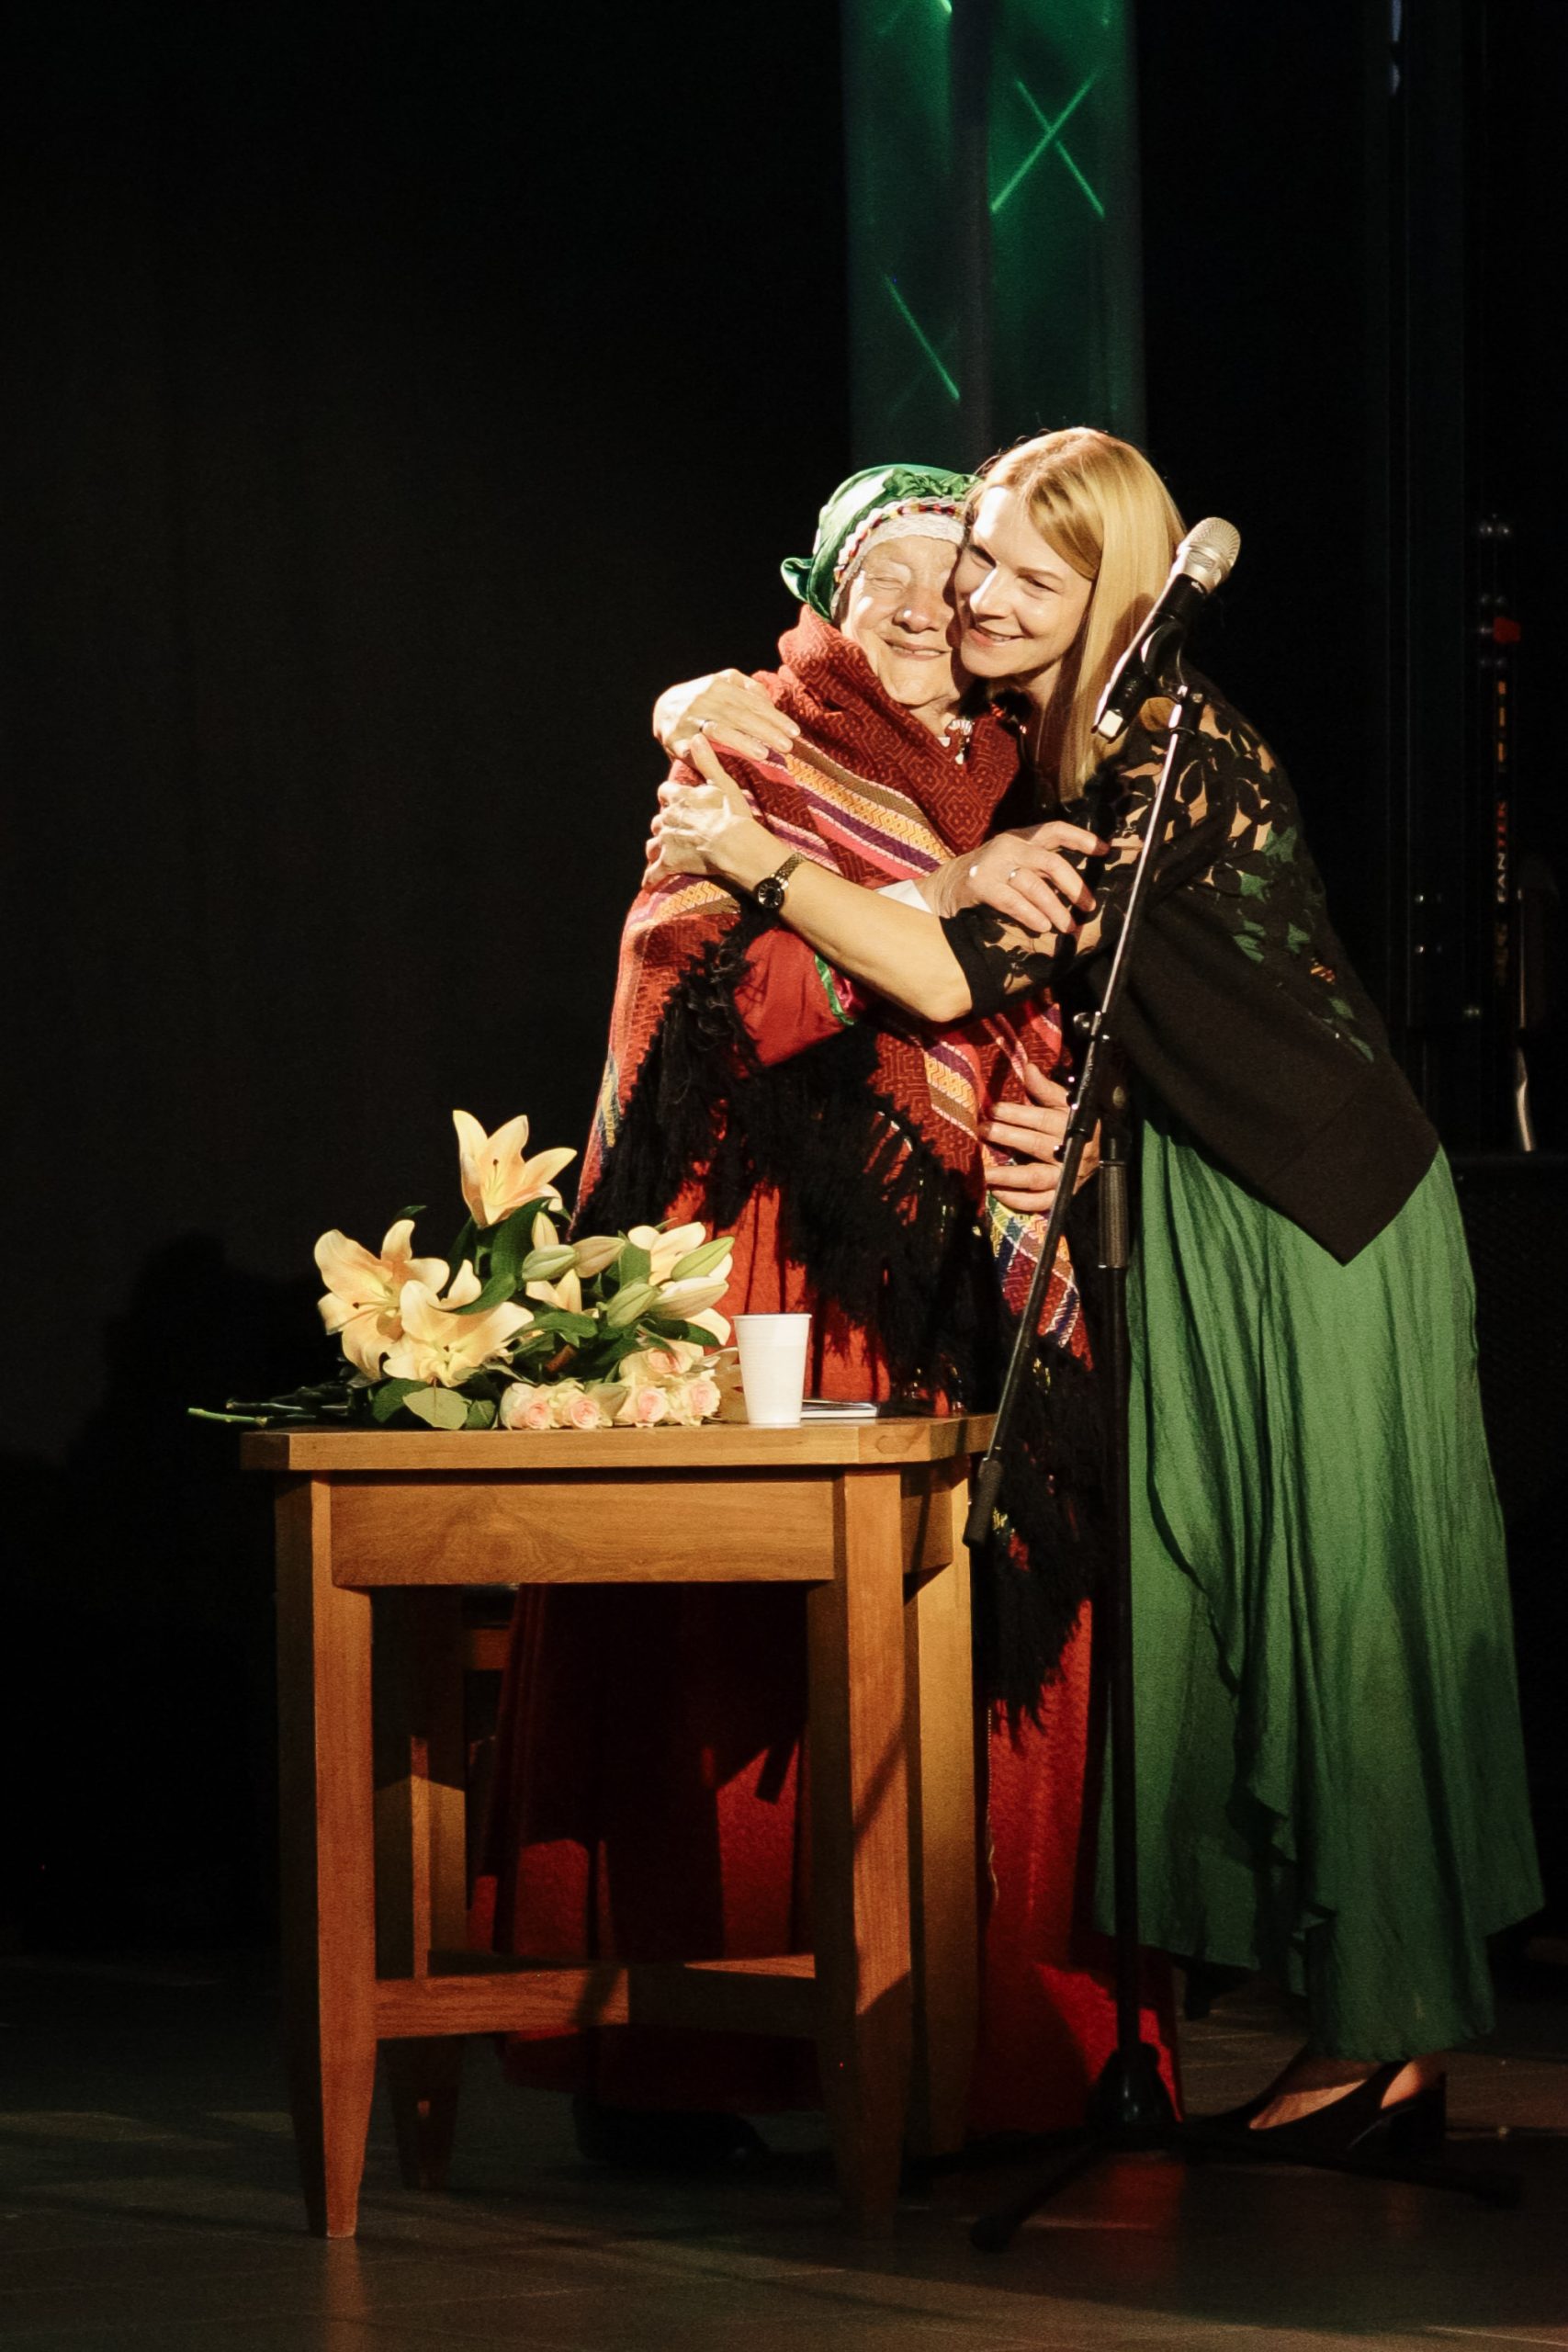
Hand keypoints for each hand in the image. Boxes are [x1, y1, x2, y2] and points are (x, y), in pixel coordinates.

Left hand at [646, 734, 767, 881]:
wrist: (736, 845)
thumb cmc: (734, 814)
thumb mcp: (723, 782)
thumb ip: (707, 761)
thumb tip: (696, 736)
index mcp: (680, 798)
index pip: (665, 793)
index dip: (672, 798)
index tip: (679, 802)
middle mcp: (669, 818)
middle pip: (659, 819)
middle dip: (666, 824)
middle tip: (677, 830)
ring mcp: (667, 841)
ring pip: (653, 844)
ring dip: (657, 847)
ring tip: (663, 853)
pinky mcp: (670, 862)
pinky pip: (654, 872)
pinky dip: (651, 877)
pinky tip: (649, 882)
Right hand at [652, 668, 799, 762]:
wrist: (663, 708)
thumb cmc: (704, 699)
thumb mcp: (724, 684)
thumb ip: (747, 688)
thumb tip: (769, 700)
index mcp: (719, 685)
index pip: (752, 703)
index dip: (775, 717)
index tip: (794, 732)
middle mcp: (704, 700)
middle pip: (740, 716)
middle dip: (765, 731)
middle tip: (787, 746)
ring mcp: (688, 719)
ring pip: (718, 730)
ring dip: (741, 742)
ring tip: (763, 753)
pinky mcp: (674, 739)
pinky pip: (692, 748)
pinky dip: (705, 754)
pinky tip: (721, 762)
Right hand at [930, 821, 1108, 931]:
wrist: (945, 889)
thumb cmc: (990, 880)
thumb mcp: (1015, 865)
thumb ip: (1041, 869)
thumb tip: (1080, 890)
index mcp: (1021, 838)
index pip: (1055, 830)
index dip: (1081, 838)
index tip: (1105, 850)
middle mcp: (1009, 845)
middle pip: (1051, 861)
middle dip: (1074, 886)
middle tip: (1089, 906)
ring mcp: (992, 863)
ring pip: (1033, 884)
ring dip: (1054, 908)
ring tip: (1067, 926)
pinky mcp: (979, 884)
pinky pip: (1011, 900)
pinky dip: (1030, 914)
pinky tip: (1042, 926)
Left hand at [982, 1063, 1101, 1214]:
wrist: (1100, 1152)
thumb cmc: (1075, 1123)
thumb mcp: (1065, 1103)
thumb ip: (1045, 1088)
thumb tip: (1029, 1067)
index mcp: (1070, 1127)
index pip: (1042, 1120)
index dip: (1017, 1114)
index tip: (994, 1108)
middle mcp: (1068, 1154)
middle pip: (1036, 1146)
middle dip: (1008, 1137)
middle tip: (983, 1130)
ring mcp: (1064, 1177)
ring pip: (1035, 1178)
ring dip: (1008, 1176)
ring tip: (983, 1171)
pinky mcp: (1060, 1195)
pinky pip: (1039, 1203)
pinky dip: (1018, 1201)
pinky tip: (997, 1192)